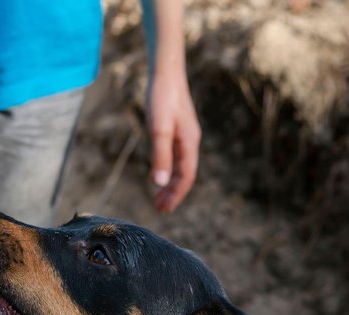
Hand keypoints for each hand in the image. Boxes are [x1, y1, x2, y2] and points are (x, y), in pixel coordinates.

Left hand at [147, 72, 201, 212]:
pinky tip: (159, 172)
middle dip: (173, 193)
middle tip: (160, 209)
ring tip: (158, 197)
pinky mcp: (177, 128)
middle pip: (185, 174)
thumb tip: (159, 183)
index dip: (176, 195)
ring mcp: (184, 135)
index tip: (164, 210)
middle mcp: (190, 141)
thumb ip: (160, 155)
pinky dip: (168, 169)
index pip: (186, 177)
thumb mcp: (158, 128)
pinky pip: (176, 156)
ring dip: (170, 183)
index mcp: (189, 143)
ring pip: (180, 166)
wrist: (165, 71)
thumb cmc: (162, 98)